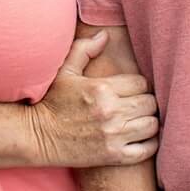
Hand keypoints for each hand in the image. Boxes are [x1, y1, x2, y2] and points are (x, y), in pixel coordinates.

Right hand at [27, 30, 159, 167]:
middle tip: (136, 104)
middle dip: (145, 102)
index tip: (130, 90)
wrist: (37, 136)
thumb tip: (105, 34)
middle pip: (149, 103)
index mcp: (102, 88)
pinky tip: (140, 138)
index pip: (141, 82)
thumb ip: (85, 49)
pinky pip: (147, 149)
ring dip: (148, 121)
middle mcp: (110, 112)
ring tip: (138, 120)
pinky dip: (149, 143)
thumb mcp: (65, 71)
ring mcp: (113, 136)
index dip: (138, 85)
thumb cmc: (52, 101)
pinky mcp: (114, 156)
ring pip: (152, 125)